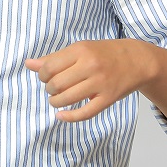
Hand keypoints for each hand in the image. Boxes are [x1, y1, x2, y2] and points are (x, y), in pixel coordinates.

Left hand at [24, 39, 158, 122]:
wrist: (138, 61)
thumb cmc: (104, 54)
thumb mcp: (80, 49)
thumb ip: (54, 58)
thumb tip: (28, 64)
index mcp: (81, 50)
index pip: (49, 67)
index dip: (42, 76)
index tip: (46, 78)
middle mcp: (90, 66)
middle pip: (56, 84)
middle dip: (49, 90)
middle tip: (53, 89)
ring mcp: (100, 83)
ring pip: (67, 99)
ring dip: (56, 102)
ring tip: (57, 100)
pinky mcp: (108, 98)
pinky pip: (85, 113)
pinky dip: (69, 117)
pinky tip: (61, 116)